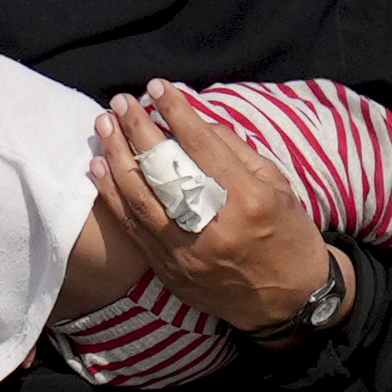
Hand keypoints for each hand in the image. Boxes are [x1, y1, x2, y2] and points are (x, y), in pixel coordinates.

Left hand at [88, 90, 332, 334]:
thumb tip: (196, 122)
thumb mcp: (280, 188)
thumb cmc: (288, 236)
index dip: (176, 113)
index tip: (157, 88)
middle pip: (165, 170)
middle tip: (121, 102)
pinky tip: (100, 168)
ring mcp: (188, 252)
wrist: (290, 303)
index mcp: (248, 201)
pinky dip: (114, 196)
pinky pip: (133, 229)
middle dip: (138, 130)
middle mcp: (214, 227)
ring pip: (140, 199)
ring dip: (117, 158)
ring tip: (103, 127)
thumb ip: (238, 153)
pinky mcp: (171, 271)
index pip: (202, 147)